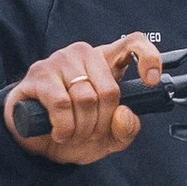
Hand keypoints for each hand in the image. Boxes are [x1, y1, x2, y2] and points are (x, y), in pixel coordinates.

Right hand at [4, 33, 162, 164]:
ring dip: (81, 128)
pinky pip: (62, 104)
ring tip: (72, 133)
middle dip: (101, 123)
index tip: (150, 81)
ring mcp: (60, 61)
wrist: (36, 141)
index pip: (134, 43)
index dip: (148, 58)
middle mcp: (84, 55)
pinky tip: (59, 132)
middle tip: (90, 133)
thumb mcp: (108, 138)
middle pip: (110, 90)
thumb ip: (126, 129)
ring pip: (86, 98)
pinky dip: (64, 127)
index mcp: (106, 62)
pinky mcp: (39, 74)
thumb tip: (123, 114)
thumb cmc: (73, 130)